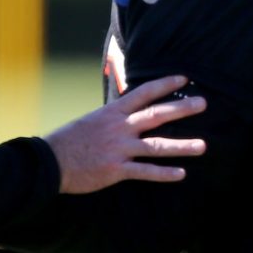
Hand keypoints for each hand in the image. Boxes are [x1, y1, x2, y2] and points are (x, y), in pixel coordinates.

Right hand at [44, 74, 206, 194]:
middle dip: (182, 108)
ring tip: (203, 145)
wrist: (49, 162)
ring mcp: (118, 149)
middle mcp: (119, 128)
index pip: (143, 93)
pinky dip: (164, 173)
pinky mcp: (115, 170)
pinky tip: (181, 174)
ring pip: (156, 146)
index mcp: (112, 112)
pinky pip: (145, 171)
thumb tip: (127, 110)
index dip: (165, 84)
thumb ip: (112, 116)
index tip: (184, 78)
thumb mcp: (91, 120)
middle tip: (203, 103)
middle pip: (156, 115)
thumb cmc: (68, 141)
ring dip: (182, 146)